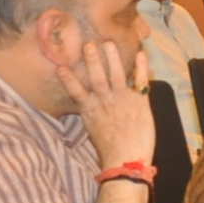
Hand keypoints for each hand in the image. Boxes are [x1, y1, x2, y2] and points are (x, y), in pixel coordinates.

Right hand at [59, 38, 156, 167]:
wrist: (126, 159)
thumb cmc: (110, 149)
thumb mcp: (93, 130)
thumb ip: (92, 114)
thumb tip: (89, 104)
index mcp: (90, 110)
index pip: (76, 90)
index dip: (68, 78)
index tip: (60, 66)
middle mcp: (104, 102)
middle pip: (96, 77)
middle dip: (92, 60)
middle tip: (88, 44)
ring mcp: (122, 100)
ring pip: (116, 74)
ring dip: (112, 58)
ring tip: (108, 43)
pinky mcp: (140, 102)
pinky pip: (140, 80)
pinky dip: (141, 67)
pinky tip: (142, 54)